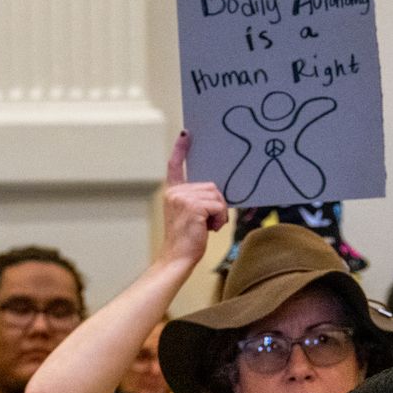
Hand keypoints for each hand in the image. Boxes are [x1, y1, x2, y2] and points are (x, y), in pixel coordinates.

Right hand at [159, 132, 229, 269]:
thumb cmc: (186, 240)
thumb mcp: (190, 215)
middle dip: (216, 204)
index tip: (186, 134)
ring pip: (216, 196)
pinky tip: (208, 229)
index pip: (175, 167)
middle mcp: (175, 192)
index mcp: (173, 192)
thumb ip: (198, 200)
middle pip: (210, 186)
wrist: (177, 258)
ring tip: (207, 227)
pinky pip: (218, 206)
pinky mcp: (193, 206)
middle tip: (208, 222)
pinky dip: (219, 218)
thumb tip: (218, 195)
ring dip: (219, 213)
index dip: (180, 149)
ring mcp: (182, 198)